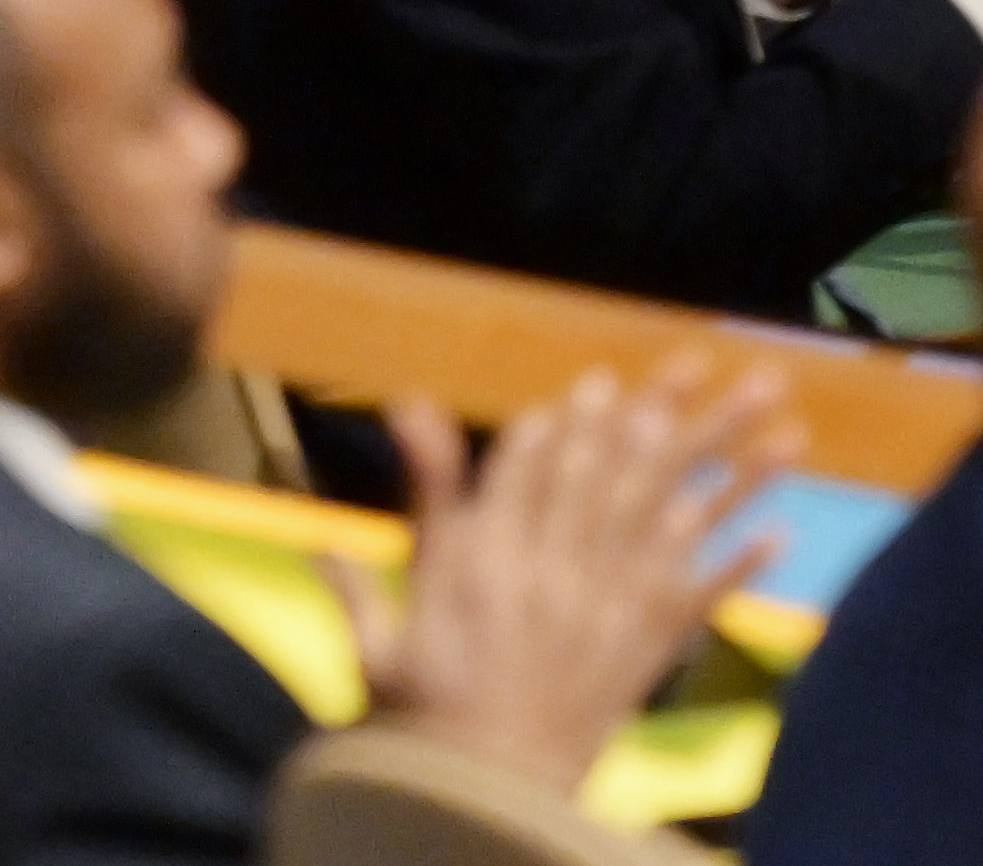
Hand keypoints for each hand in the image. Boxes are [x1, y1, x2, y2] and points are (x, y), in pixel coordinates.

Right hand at [352, 364, 786, 792]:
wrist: (484, 795)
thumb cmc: (417, 708)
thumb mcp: (382, 619)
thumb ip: (395, 530)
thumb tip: (386, 446)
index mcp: (483, 560)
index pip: (531, 474)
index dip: (569, 425)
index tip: (605, 380)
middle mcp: (553, 573)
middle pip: (612, 478)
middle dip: (657, 417)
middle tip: (698, 364)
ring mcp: (606, 612)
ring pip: (668, 522)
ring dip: (722, 471)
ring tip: (768, 426)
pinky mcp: (643, 654)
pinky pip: (699, 603)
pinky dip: (739, 566)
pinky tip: (777, 530)